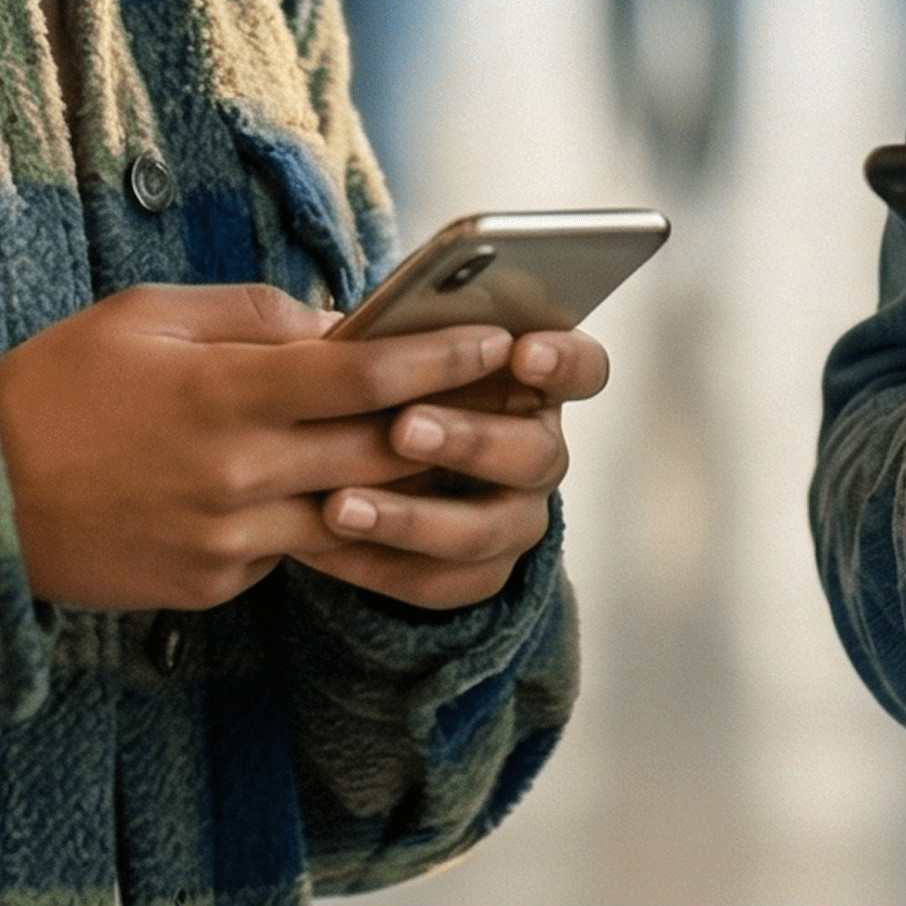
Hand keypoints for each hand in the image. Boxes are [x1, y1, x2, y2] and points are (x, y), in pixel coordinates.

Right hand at [0, 283, 518, 611]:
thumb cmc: (61, 383)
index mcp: (227, 392)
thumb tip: (334, 324)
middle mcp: (239, 473)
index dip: (437, 356)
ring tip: (451, 452)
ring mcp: (228, 540)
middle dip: (450, 422)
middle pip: (378, 452)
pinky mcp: (212, 586)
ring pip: (347, 513)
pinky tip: (331, 491)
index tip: (494, 339)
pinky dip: (315, 517)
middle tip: (508, 399)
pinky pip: (290, 550)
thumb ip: (253, 316)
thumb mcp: (151, 314)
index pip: (363, 373)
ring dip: (400, 485)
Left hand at [304, 328, 610, 612]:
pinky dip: (379, 566)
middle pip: (535, 455)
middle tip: (403, 428)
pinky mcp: (477, 573)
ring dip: (413, 520)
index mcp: (536, 383)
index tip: (520, 351)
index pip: (583, 369)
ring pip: (483, 532)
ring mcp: (515, 518)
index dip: (564, 362)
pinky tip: (322, 546)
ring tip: (340, 506)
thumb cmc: (388, 380)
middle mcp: (538, 452)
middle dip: (470, 441)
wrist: (360, 459)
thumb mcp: (384, 343)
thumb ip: (378, 331)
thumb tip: (330, 322)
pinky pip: (440, 584)